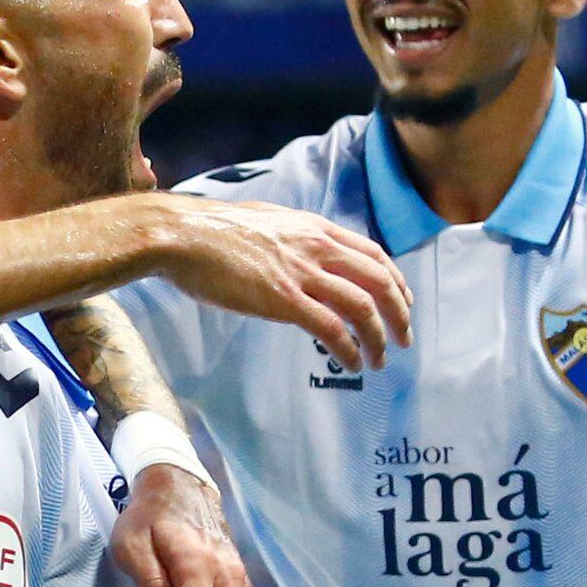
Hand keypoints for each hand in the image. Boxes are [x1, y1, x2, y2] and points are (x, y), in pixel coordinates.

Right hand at [154, 197, 409, 370]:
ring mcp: (302, 273)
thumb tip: (301, 256)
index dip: (396, 281)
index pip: (373, 254)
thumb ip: (293, 239)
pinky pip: (332, 329)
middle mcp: (317, 247)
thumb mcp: (267, 222)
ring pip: (363, 307)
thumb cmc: (212, 232)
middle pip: (380, 280)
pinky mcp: (284, 300)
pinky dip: (349, 350)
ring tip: (380, 361)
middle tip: (404, 339)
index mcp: (314, 228)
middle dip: (399, 313)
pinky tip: (352, 364)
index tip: (403, 302)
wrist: (182, 235)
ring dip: (379, 338)